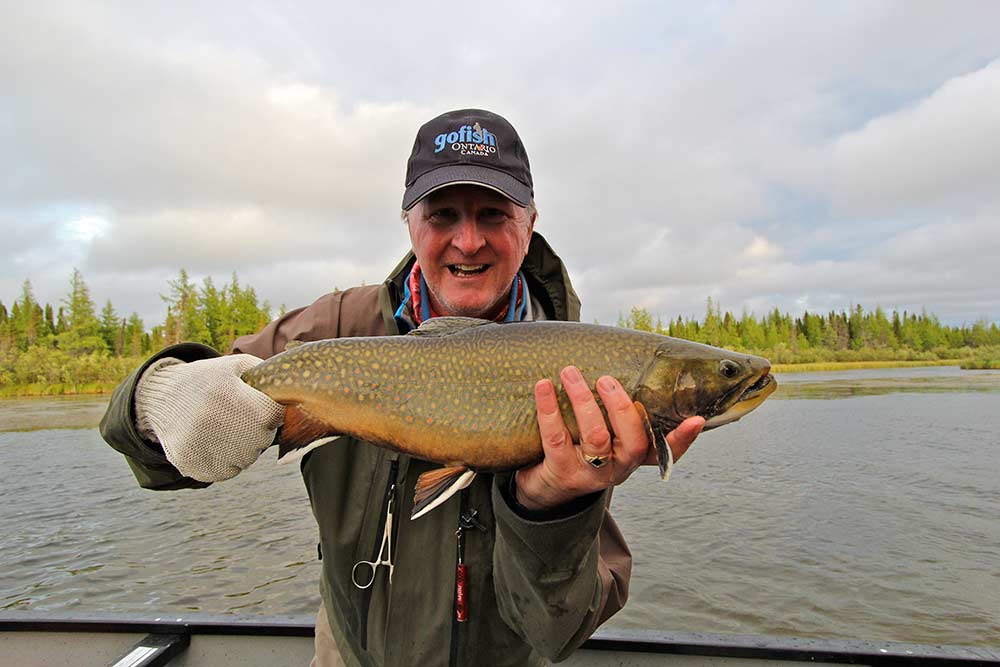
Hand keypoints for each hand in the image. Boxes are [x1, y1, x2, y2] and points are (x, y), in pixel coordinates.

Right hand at [135, 355, 284, 481]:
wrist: (162, 398)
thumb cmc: (210, 380)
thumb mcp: (238, 367)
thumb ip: (269, 375)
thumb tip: (298, 392)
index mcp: (234, 397)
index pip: (274, 416)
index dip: (268, 411)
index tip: (256, 405)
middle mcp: (218, 423)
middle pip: (262, 440)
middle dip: (257, 430)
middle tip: (236, 417)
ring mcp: (204, 447)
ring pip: (246, 459)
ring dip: (243, 448)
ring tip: (223, 428)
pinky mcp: (193, 466)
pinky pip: (226, 472)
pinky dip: (225, 462)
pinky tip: (213, 442)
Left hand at [514, 366, 704, 510]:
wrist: (545, 487)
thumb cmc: (579, 447)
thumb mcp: (604, 435)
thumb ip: (618, 413)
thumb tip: (625, 362)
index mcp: (634, 457)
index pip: (666, 451)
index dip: (683, 438)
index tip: (696, 419)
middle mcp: (618, 468)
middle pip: (633, 441)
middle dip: (621, 406)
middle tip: (605, 379)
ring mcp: (591, 474)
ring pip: (596, 436)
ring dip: (583, 400)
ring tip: (570, 372)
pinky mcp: (562, 473)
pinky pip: (556, 438)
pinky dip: (549, 408)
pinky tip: (543, 386)